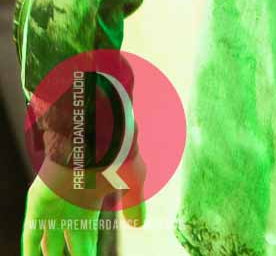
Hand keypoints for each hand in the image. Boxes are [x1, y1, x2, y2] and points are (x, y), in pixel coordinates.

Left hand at [22, 155, 145, 255]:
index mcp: (89, 204)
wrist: (101, 137)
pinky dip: (31, 249)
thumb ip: (134, 204)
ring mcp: (53, 205)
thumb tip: (139, 224)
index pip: (85, 236)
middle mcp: (69, 207)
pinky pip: (31, 232)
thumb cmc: (119, 156)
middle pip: (66, 242)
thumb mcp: (133, 182)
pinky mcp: (39, 203)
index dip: (87, 251)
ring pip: (47, 240)